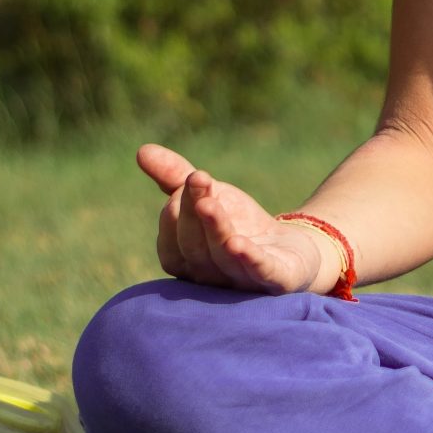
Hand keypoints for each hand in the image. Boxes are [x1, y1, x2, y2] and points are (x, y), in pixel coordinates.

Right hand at [136, 141, 333, 295]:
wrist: (291, 249)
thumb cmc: (239, 223)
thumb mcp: (210, 195)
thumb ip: (175, 178)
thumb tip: (142, 150)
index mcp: (186, 260)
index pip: (172, 239)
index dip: (178, 209)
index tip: (191, 178)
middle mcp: (209, 276)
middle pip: (194, 248)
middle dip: (193, 215)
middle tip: (197, 182)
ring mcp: (242, 282)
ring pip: (222, 259)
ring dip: (215, 230)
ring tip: (209, 203)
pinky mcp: (277, 281)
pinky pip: (259, 273)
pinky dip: (248, 259)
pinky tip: (239, 244)